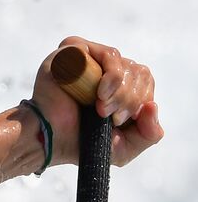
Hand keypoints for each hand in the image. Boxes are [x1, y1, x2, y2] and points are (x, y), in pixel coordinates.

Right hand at [31, 36, 162, 167]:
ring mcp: (87, 59)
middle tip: (110, 117)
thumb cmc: (78, 144)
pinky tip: (100, 93)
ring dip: (119, 90)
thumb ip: (149, 134)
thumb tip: (153, 107)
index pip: (144, 79)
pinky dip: (111, 74)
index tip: (119, 121)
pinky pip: (105, 53)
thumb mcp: (122, 148)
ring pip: (123, 61)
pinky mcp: (71, 52)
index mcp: (116, 85)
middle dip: (130, 99)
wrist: (48, 141)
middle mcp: (102, 69)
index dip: (140, 99)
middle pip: (137, 70)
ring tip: (101, 109)